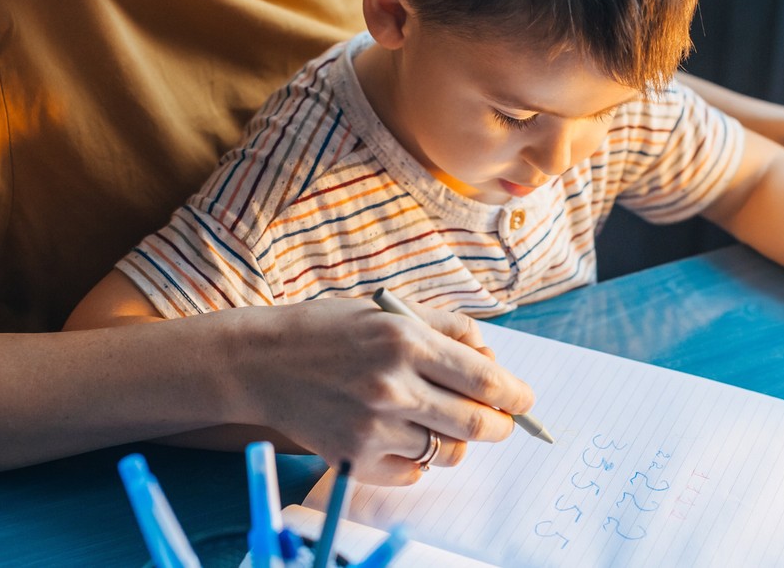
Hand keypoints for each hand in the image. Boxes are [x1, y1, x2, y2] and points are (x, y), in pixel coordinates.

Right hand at [221, 298, 534, 484]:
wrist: (259, 362)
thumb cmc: (327, 329)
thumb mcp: (388, 310)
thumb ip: (447, 328)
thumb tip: (494, 362)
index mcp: (406, 341)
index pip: (485, 381)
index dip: (516, 395)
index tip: (525, 401)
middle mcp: (393, 386)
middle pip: (477, 425)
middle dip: (501, 426)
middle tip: (501, 422)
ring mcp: (372, 427)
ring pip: (447, 452)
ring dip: (455, 441)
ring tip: (439, 421)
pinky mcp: (353, 458)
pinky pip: (412, 474)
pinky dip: (418, 460)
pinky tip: (402, 436)